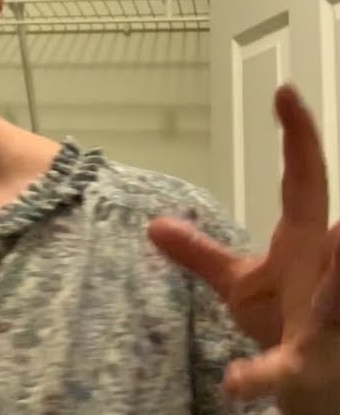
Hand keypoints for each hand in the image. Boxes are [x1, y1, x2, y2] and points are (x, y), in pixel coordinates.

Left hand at [148, 84, 338, 412]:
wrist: (312, 383)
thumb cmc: (287, 322)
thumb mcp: (239, 283)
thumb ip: (200, 253)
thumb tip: (154, 224)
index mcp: (305, 242)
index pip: (304, 181)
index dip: (297, 137)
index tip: (286, 91)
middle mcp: (325, 272)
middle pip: (338, 235)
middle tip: (338, 208)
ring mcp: (324, 319)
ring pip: (338, 296)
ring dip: (337, 284)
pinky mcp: (307, 363)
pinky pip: (286, 368)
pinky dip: (260, 376)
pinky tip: (237, 382)